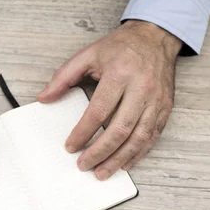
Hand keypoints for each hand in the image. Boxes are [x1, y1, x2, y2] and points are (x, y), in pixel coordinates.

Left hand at [38, 20, 181, 179]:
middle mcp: (141, 88)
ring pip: (138, 138)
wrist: (155, 36)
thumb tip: (44, 97)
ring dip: (119, 159)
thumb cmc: (122, 47)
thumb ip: (63, 77)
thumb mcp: (89, 54)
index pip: (98, 111)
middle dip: (100, 152)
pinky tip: (124, 163)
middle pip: (119, 129)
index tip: (71, 145)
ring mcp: (156, 100)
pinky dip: (138, 153)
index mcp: (120, 73)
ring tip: (102, 172)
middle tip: (84, 165)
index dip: (83, 132)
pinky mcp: (165, 108)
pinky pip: (152, 136)